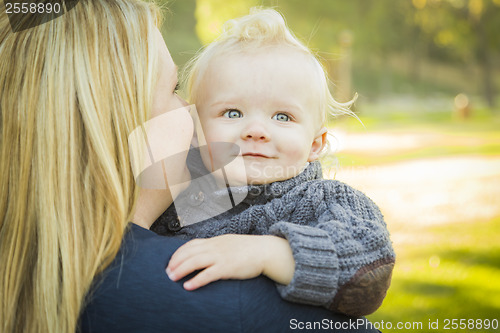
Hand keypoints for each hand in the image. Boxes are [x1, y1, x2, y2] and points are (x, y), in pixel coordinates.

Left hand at [166, 234, 294, 289]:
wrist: (265, 251)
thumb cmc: (248, 249)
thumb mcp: (229, 243)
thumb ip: (216, 247)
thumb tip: (205, 254)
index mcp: (215, 241)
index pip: (191, 244)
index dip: (178, 253)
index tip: (170, 261)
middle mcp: (215, 247)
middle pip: (189, 253)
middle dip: (175, 262)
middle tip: (166, 272)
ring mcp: (221, 256)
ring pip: (195, 261)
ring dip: (180, 270)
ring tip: (171, 278)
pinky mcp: (227, 267)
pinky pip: (208, 274)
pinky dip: (196, 280)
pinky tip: (188, 286)